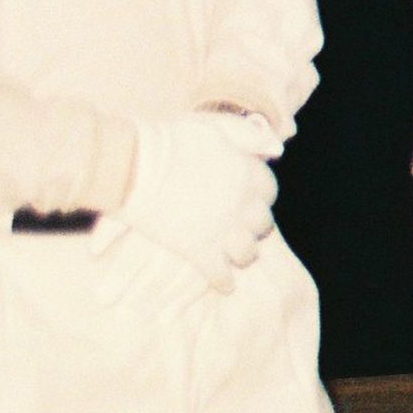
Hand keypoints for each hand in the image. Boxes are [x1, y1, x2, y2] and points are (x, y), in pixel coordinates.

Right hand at [119, 113, 278, 287]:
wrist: (134, 164)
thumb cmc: (168, 140)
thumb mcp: (214, 127)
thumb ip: (248, 135)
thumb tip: (279, 149)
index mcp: (248, 175)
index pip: (269, 191)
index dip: (260, 197)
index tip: (252, 201)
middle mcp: (242, 205)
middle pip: (262, 224)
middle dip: (254, 228)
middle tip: (245, 231)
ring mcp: (223, 230)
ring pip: (247, 253)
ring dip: (242, 255)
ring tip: (236, 258)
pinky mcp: (198, 251)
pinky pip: (220, 274)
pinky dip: (222, 281)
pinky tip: (223, 285)